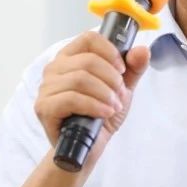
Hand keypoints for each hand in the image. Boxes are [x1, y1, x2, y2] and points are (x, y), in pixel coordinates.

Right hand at [35, 31, 150, 167]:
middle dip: (111, 79)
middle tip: (119, 95)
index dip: (109, 52)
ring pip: (80, 79)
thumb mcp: (121, 88)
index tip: (122, 69)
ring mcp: (46, 87)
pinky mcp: (44, 107)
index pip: (89, 39)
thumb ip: (133, 69)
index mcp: (71, 57)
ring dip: (104, 93)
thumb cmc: (99, 114)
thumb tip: (142, 50)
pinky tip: (105, 112)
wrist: (87, 147)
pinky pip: (71, 99)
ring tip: (114, 107)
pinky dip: (94, 105)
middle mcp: (54, 68)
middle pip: (87, 61)